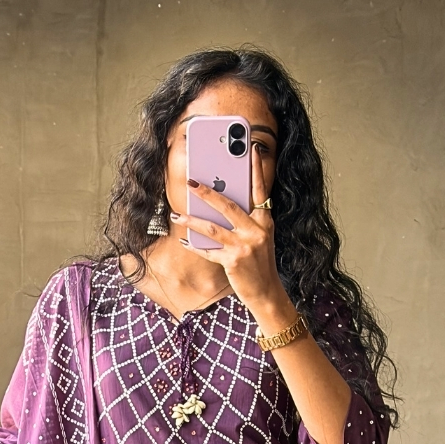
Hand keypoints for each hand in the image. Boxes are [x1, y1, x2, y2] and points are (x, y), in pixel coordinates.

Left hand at [170, 149, 297, 330]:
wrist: (267, 293)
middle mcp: (256, 230)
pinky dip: (195, 246)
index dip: (257, 170)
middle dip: (207, 192)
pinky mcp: (233, 261)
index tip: (252, 150)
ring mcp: (244, 246)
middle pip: (228, 205)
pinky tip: (183, 241)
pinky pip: (208, 250)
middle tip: (191, 182)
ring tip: (177, 214)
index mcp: (265, 221)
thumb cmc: (260, 265)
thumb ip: (246, 223)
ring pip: (213, 227)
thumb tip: (221, 207)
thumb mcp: (260, 239)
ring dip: (192, 220)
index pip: (261, 190)